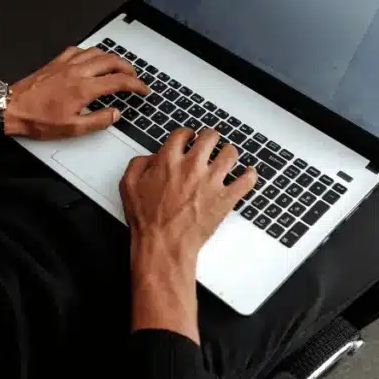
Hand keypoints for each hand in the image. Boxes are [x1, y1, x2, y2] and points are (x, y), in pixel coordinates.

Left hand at [5, 46, 149, 139]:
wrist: (12, 107)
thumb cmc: (37, 119)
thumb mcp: (71, 128)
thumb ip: (98, 121)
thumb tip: (115, 114)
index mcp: (84, 89)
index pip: (119, 81)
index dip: (136, 85)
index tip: (143, 89)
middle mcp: (77, 72)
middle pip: (112, 61)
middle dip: (128, 68)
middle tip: (134, 78)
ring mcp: (66, 64)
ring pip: (97, 52)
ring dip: (111, 58)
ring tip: (117, 67)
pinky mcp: (55, 62)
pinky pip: (78, 50)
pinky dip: (91, 53)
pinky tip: (91, 59)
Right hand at [119, 128, 256, 342]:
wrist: (163, 244)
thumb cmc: (147, 220)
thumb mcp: (128, 185)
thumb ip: (138, 164)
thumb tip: (150, 157)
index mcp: (168, 161)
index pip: (184, 133)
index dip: (188, 133)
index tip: (190, 137)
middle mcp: (192, 166)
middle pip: (210, 136)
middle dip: (210, 137)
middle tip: (211, 141)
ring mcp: (211, 181)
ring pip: (230, 153)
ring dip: (229, 152)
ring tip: (227, 156)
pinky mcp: (225, 198)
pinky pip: (247, 180)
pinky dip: (250, 175)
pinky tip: (248, 174)